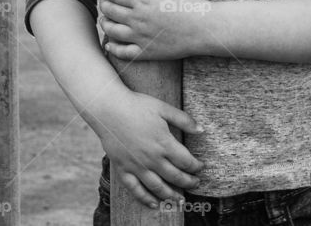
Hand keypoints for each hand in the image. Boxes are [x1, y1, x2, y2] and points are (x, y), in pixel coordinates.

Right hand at [91, 89, 204, 207]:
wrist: (107, 108)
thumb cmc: (136, 105)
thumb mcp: (162, 108)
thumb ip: (184, 120)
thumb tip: (202, 130)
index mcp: (164, 143)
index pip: (187, 162)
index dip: (197, 167)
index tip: (201, 167)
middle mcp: (153, 158)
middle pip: (176, 177)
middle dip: (189, 182)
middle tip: (195, 183)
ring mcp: (137, 165)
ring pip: (159, 187)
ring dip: (172, 196)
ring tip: (180, 200)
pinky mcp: (123, 168)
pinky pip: (136, 189)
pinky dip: (146, 199)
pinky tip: (154, 205)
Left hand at [97, 0, 210, 59]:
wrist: (205, 29)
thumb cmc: (191, 3)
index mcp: (142, 0)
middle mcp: (137, 19)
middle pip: (110, 11)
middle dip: (104, 4)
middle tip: (103, 2)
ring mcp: (140, 36)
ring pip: (112, 30)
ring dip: (104, 23)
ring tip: (104, 19)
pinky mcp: (147, 51)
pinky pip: (124, 52)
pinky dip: (113, 48)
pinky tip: (109, 44)